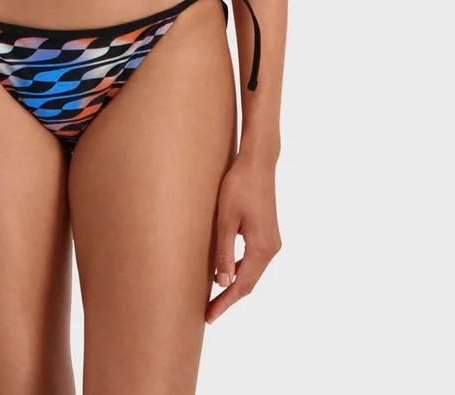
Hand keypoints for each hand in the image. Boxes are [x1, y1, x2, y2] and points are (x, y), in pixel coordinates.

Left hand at [206, 151, 281, 324]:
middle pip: (249, 283)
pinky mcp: (268, 233)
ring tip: (215, 298)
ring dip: (235, 285)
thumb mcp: (226, 220)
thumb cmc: (239, 186)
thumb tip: (222, 282)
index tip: (209, 317)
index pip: (242, 285)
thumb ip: (225, 252)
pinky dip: (241, 271)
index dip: (225, 302)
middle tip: (208, 313)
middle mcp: (271, 249)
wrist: (258, 162)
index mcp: (262, 248)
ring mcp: (272, 241)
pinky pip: (254, 260)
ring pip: (253, 272)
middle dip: (229, 298)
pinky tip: (228, 273)